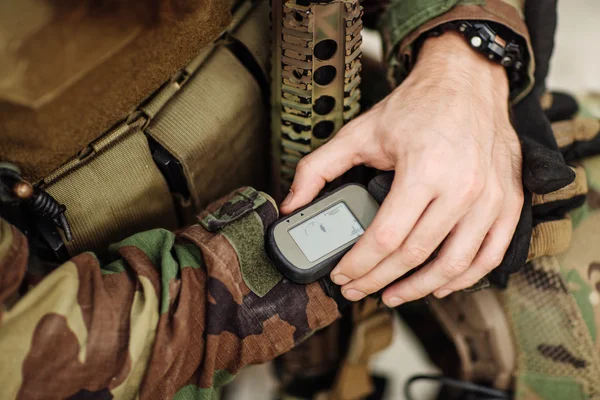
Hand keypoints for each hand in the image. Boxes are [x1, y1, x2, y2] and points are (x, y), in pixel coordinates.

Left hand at [279, 32, 523, 306]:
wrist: (467, 81)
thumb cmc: (418, 106)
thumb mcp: (360, 132)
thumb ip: (319, 168)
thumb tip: (292, 204)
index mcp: (424, 169)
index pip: (386, 237)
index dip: (359, 264)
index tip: (342, 274)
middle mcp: (461, 188)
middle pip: (414, 255)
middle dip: (379, 280)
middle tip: (357, 289)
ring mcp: (490, 198)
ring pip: (454, 265)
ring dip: (419, 288)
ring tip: (392, 295)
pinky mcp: (509, 202)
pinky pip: (490, 256)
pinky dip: (464, 278)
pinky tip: (440, 284)